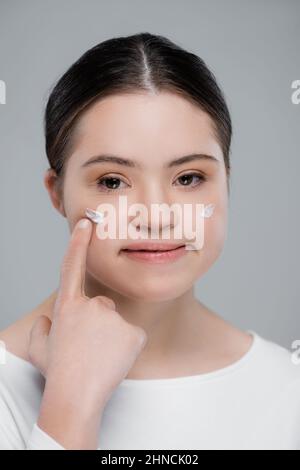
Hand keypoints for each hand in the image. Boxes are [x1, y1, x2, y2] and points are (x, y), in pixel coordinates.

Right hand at [28, 217, 146, 447]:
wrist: (75, 398)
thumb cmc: (57, 372)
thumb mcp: (40, 347)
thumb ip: (43, 329)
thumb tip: (50, 321)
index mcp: (67, 306)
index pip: (72, 267)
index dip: (79, 243)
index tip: (87, 223)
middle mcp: (92, 305)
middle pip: (102, 306)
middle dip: (98, 324)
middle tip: (89, 348)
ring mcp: (113, 317)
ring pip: (117, 322)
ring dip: (112, 337)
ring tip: (100, 357)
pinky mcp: (133, 332)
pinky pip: (133, 336)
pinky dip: (127, 348)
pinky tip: (115, 360)